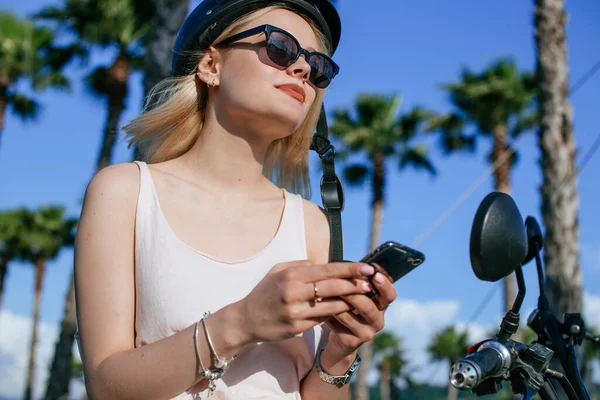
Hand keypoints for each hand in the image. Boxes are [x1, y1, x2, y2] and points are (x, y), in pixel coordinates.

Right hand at [236, 260, 375, 343]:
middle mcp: (293, 292)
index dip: (350, 269)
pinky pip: (321, 319)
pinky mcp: (296, 327)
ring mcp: (295, 311)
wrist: (246, 319)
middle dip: (355, 285)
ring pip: (331, 306)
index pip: (327, 270)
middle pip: (332, 287)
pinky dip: (335, 315)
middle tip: (370, 283)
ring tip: (363, 297)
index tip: (367, 268)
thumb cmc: (265, 292)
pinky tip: (345, 310)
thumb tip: (324, 264)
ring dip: (349, 301)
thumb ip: (301, 265)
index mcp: (291, 275)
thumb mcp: (278, 271)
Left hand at [324, 270, 396, 356]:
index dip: (384, 285)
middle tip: (338, 281)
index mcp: (381, 306)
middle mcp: (378, 321)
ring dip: (335, 302)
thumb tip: (352, 266)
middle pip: (368, 305)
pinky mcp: (352, 342)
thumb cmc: (349, 308)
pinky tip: (319, 305)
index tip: (374, 274)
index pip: (390, 295)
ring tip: (324, 291)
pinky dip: (327, 312)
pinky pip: (338, 324)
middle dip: (352, 292)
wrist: (341, 338)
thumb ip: (358, 283)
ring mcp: (366, 333)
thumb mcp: (356, 295)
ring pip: (349, 314)